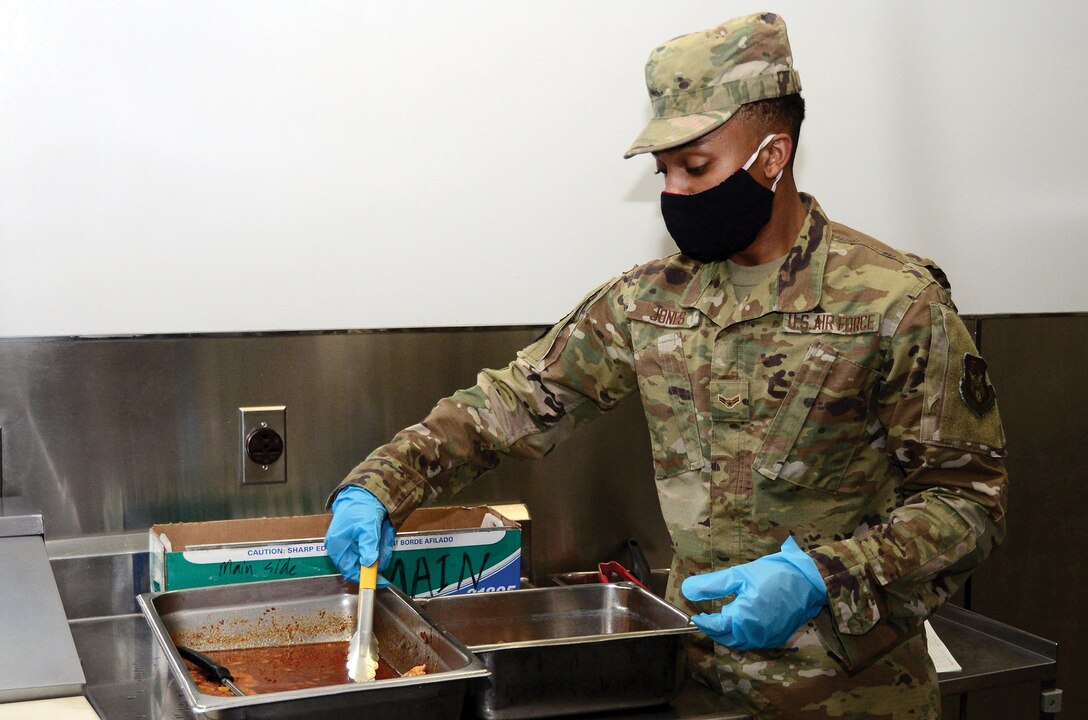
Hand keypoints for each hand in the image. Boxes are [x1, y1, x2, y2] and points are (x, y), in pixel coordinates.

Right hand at [325, 487, 395, 584]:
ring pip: (366, 557)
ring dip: (378, 550)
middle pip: (360, 565)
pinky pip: (368, 549)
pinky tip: (380, 532)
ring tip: (383, 533)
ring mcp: (346, 545)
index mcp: (337, 547)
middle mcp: (339, 548)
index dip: (366, 578)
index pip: (350, 571)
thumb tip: (368, 564)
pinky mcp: (354, 541)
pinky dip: (377, 544)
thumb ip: (368, 546)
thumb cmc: (361, 508)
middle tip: (385, 546)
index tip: (381, 580)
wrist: (361, 494)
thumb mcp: (368, 527)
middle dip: (375, 559)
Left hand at [681, 536, 826, 650]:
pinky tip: (740, 622)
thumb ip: (712, 585)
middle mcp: (754, 635)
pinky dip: (742, 635)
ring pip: (740, 642)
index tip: (694, 616)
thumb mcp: (739, 575)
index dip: (703, 622)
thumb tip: (686, 590)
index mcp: (743, 620)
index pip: (715, 627)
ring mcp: (767, 639)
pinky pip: (753, 641)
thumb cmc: (773, 574)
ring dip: (727, 634)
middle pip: (726, 638)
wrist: (809, 580)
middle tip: (705, 618)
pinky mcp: (777, 638)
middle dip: (714, 630)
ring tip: (720, 620)